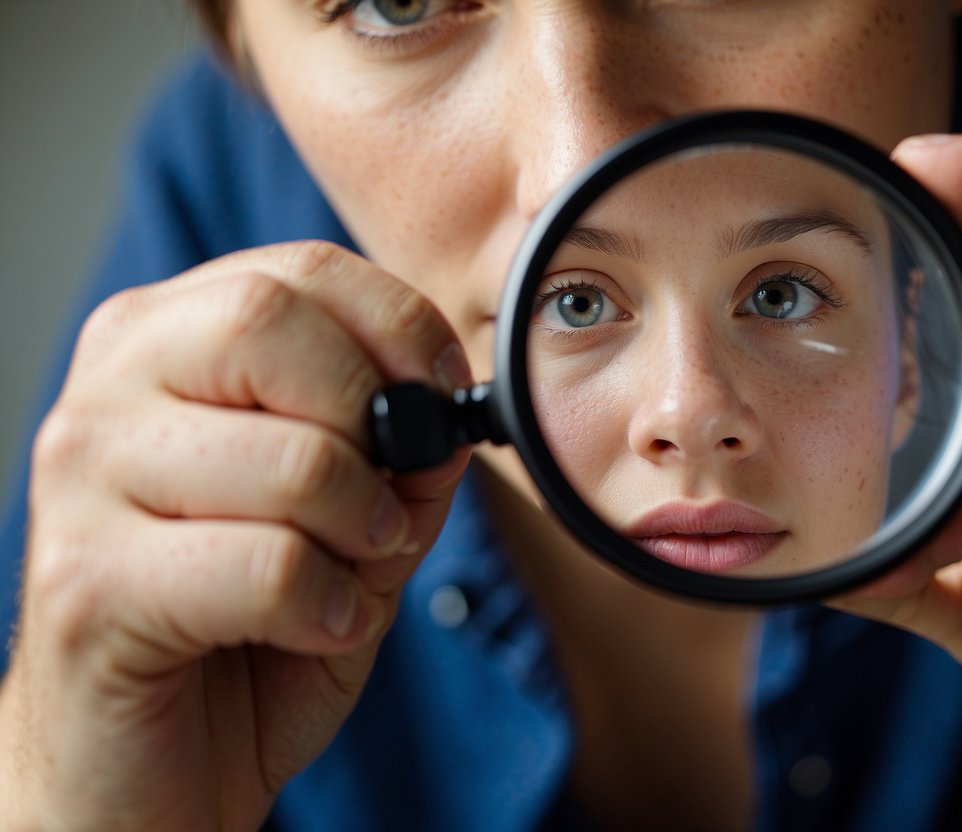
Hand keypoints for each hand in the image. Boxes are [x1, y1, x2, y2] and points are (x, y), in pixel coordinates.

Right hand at [0, 242, 472, 829]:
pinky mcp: (84, 584)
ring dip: (359, 533)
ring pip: (293, 460)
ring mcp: (78, 481)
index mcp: (165, 342)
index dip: (400, 325)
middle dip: (373, 424)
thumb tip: (445, 413)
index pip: (300, 272)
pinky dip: (327, 609)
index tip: (445, 391)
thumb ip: (399, 456)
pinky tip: (313, 629)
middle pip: (273, 329)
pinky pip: (269, 567)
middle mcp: (106, 389)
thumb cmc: (249, 626)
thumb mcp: (351, 522)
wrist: (145, 764)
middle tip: (381, 504)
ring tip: (344, 577)